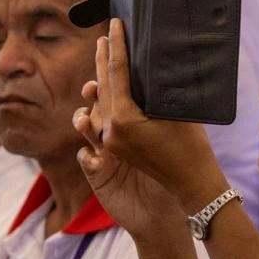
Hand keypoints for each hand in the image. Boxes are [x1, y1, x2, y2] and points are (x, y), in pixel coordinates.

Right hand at [75, 82, 184, 237]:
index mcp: (130, 116)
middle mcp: (113, 130)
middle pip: (96, 103)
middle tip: (91, 84)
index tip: (110, 52)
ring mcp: (103, 152)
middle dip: (92, 91)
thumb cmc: (176, 165)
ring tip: (87, 120)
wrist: (170, 206)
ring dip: (83, 120)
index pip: (116, 87)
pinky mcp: (98, 174)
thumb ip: (163, 105)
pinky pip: (86, 159)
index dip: (110, 68)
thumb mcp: (172, 130)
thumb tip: (169, 72)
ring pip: (85, 127)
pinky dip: (88, 157)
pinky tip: (96, 158)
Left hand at [87, 20, 227, 212]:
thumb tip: (154, 61)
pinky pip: (106, 114)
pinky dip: (108, 96)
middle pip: (104, 85)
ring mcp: (111, 140)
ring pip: (102, 100)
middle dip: (104, 58)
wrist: (191, 183)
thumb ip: (159, 88)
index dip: (117, 46)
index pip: (116, 73)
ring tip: (103, 54)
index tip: (115, 24)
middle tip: (105, 35)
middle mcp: (111, 129)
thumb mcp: (178, 110)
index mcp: (124, 118)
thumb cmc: (192, 146)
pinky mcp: (115, 146)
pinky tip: (109, 84)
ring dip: (102, 76)